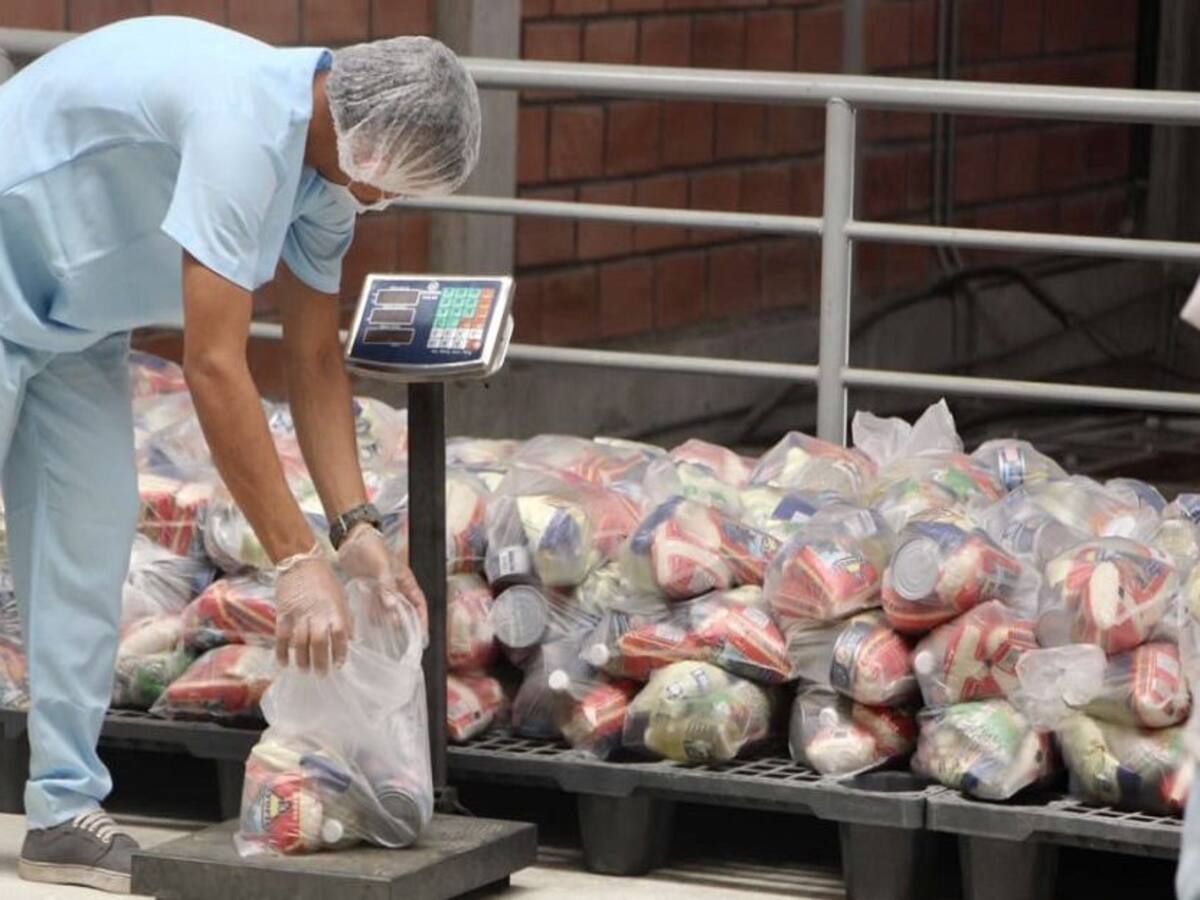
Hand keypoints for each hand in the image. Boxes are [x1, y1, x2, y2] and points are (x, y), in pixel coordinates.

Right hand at [274, 547, 351, 672]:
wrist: (301, 563)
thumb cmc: (325, 581)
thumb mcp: (341, 597)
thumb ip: (345, 618)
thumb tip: (351, 639)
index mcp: (334, 610)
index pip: (340, 636)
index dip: (340, 652)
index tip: (339, 664)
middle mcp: (317, 615)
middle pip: (319, 643)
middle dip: (321, 662)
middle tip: (322, 674)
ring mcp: (298, 615)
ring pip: (299, 643)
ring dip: (302, 660)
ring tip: (305, 670)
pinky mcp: (283, 614)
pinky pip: (281, 637)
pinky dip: (281, 652)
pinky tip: (284, 663)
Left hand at [337, 523, 429, 641]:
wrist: (351, 539)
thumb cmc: (372, 549)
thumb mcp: (382, 567)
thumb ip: (387, 587)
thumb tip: (393, 608)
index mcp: (406, 581)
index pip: (419, 604)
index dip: (423, 620)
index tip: (423, 637)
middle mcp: (396, 588)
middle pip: (405, 611)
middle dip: (406, 627)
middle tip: (404, 645)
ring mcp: (382, 591)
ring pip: (389, 612)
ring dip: (388, 625)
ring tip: (388, 643)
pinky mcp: (369, 591)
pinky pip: (374, 609)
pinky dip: (373, 618)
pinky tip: (369, 628)